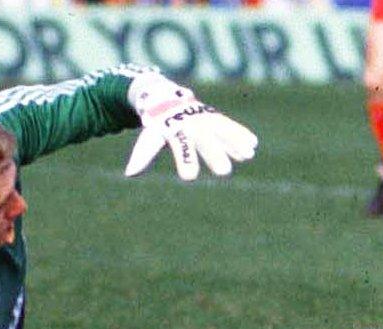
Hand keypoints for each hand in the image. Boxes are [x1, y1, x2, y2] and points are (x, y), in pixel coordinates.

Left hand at [125, 73, 257, 180]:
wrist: (165, 97)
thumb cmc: (157, 124)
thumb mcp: (149, 138)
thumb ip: (143, 156)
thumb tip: (129, 174)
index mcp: (174, 129)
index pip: (180, 147)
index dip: (185, 160)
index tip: (190, 176)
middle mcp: (192, 123)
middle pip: (205, 140)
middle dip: (215, 155)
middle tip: (224, 172)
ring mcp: (205, 119)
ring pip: (222, 131)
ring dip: (235, 143)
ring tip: (248, 156)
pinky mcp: (215, 117)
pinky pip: (230, 126)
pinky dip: (241, 134)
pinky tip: (253, 146)